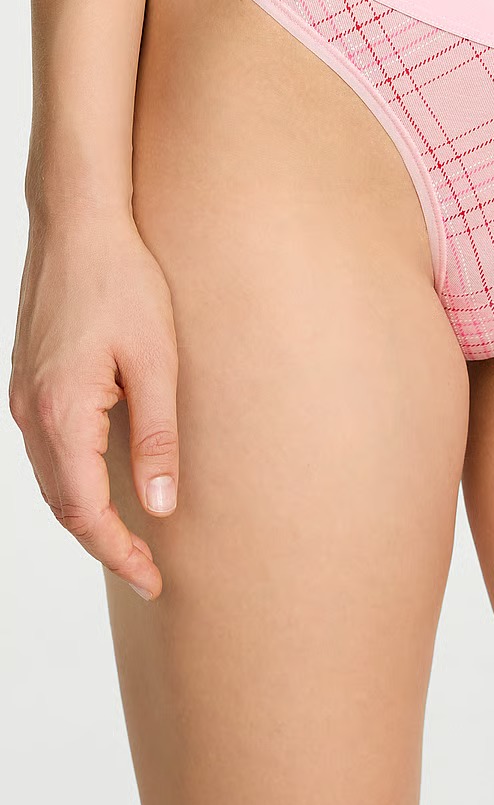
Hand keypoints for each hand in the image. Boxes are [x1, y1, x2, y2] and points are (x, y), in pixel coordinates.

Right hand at [9, 208, 177, 599]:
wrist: (79, 225)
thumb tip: (159, 506)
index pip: (85, 512)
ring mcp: (24, 395)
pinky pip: (48, 449)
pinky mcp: (30, 380)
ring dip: (87, 515)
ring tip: (131, 538)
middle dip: (105, 543)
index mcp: (62, 413)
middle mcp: (31, 412)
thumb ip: (158, 437)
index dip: (119, 552)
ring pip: (51, 480)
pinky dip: (74, 480)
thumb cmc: (124, 283)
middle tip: (148, 571)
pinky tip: (104, 482)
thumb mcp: (157, 361)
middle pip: (62, 504)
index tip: (153, 579)